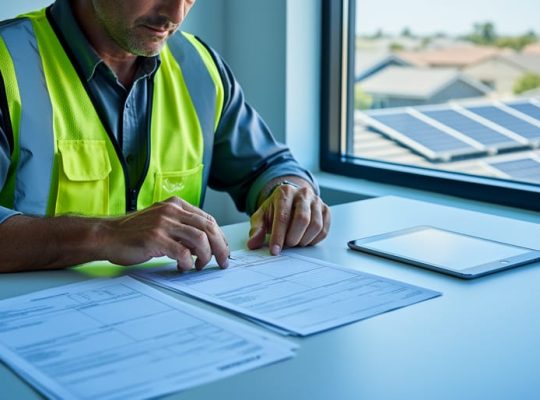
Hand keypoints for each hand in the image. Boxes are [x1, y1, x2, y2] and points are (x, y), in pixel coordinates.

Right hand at [100, 197, 228, 270]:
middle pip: (208, 228)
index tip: (223, 249)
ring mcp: (163, 224)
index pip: (207, 219)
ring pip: (199, 239)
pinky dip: (188, 262)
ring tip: (202, 265)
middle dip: (220, 247)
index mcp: (175, 205)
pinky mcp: (155, 239)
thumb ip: (182, 229)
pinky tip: (184, 267)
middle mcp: (171, 211)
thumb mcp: (161, 222)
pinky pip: (182, 252)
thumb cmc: (133, 233)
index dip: (220, 236)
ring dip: (206, 255)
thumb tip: (205, 245)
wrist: (106, 236)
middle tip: (223, 261)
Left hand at [247, 184, 330, 254]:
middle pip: (302, 219)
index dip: (279, 235)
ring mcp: (317, 201)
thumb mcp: (262, 216)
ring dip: (304, 240)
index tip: (275, 250)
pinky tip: (304, 239)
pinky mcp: (326, 210)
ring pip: (315, 225)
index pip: (283, 216)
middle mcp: (303, 193)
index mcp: (285, 192)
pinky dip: (314, 240)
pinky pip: (324, 230)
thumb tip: (253, 244)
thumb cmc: (276, 210)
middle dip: (293, 238)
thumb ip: (256, 229)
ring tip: (295, 242)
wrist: (290, 200)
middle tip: (287, 245)